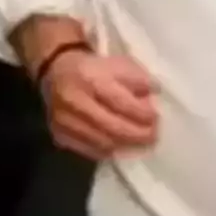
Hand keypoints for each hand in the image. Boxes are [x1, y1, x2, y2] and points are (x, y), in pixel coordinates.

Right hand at [42, 50, 159, 161]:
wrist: (57, 72)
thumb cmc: (96, 68)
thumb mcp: (120, 64)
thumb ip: (139, 80)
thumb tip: (155, 95)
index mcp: (91, 79)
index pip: (121, 102)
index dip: (142, 114)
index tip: (157, 118)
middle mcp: (74, 101)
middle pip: (112, 126)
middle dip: (138, 134)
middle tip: (154, 137)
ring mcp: (64, 120)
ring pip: (101, 142)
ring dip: (126, 145)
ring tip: (142, 143)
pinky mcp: (59, 134)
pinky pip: (88, 150)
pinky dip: (109, 150)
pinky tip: (122, 146)